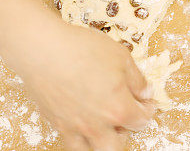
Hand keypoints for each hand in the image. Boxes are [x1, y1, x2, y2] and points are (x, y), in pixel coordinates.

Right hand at [4, 15, 154, 150]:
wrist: (43, 50)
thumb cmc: (81, 49)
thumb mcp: (121, 57)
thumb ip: (137, 79)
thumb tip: (145, 92)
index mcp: (118, 108)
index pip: (140, 120)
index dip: (147, 110)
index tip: (145, 103)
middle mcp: (97, 125)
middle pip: (118, 146)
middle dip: (126, 133)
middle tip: (125, 115)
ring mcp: (74, 127)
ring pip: (92, 150)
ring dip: (102, 141)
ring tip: (104, 124)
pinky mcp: (56, 123)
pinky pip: (70, 141)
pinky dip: (79, 136)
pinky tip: (82, 119)